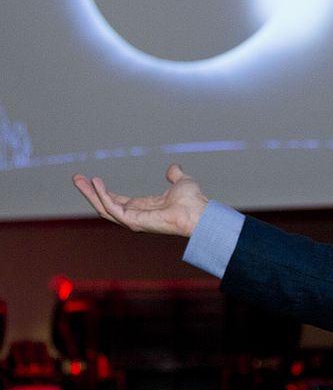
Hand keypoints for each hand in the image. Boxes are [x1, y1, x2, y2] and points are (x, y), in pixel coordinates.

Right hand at [72, 164, 207, 236]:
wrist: (199, 211)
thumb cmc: (193, 201)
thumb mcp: (181, 181)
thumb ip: (175, 175)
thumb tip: (173, 167)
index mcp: (143, 207)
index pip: (116, 200)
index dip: (102, 190)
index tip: (90, 179)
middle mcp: (136, 214)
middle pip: (105, 204)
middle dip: (89, 192)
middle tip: (76, 178)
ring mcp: (133, 219)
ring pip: (104, 208)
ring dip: (90, 193)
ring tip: (78, 179)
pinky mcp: (134, 221)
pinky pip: (112, 208)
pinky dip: (102, 195)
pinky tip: (96, 183)